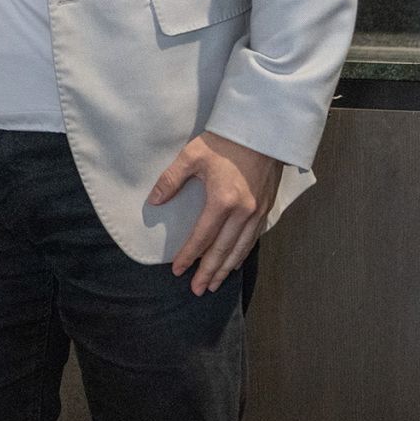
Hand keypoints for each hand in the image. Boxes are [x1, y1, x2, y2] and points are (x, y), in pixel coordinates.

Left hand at [148, 130, 282, 294]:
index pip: (202, 237)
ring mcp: (256, 212)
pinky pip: (253, 239)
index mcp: (222, 201)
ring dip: (226, 269)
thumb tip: (154, 201)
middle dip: (208, 272)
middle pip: (222, 250)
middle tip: (197, 289)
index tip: (178, 270)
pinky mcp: (265, 209)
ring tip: (214, 284)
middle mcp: (242, 212)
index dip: (189, 256)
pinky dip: (242, 254)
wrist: (262, 131)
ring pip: (239, 249)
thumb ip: (171, 180)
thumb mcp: (192, 156)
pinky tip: (234, 262)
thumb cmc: (225, 141)